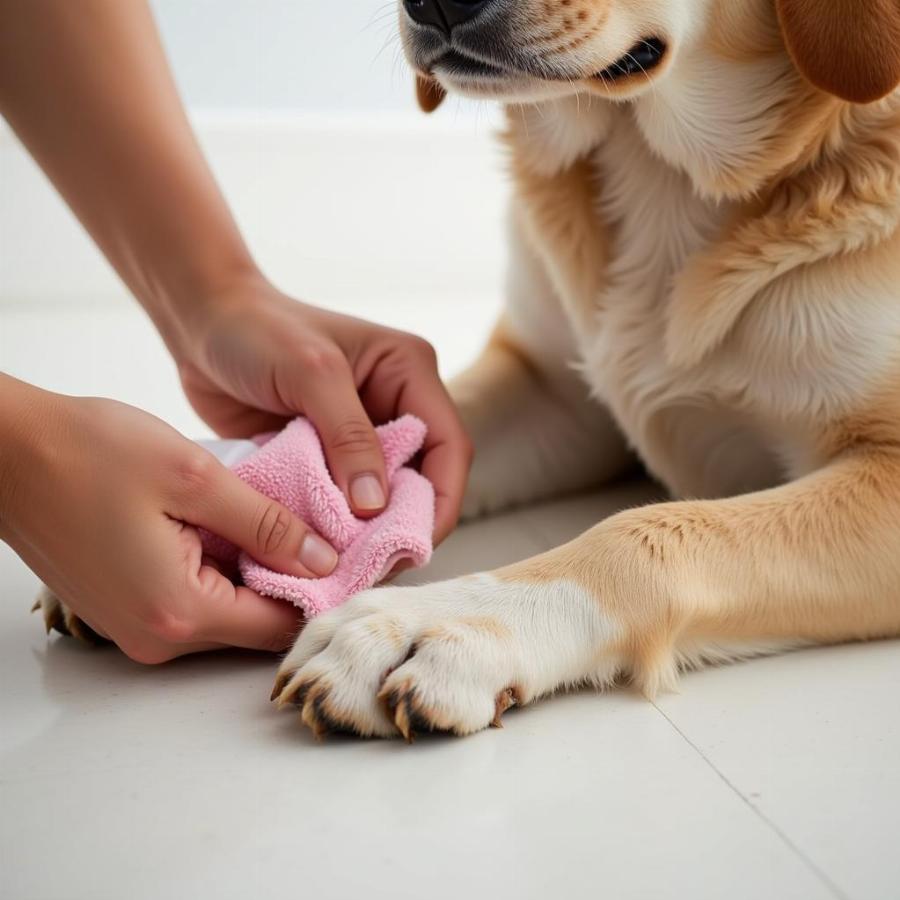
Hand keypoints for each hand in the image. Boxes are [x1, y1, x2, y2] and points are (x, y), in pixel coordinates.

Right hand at [1, 381, 338, 662]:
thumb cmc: (90, 452)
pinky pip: (192, 599)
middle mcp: (157, 635)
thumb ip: (266, 525)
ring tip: (278, 520)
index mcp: (178, 610)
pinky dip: (218, 569)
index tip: (351, 555)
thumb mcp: (196, 478)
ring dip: (254, 571)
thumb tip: (324, 560)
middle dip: (290, 580)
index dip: (322, 591)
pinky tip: (228, 526)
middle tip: (321, 529)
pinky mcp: (124, 607)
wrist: (7, 452)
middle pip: (253, 623)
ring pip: (225, 610)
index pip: (279, 624)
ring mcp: (135, 626)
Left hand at [175, 273, 471, 542]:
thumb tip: (376, 507)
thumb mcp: (311, 374)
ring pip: (385, 495)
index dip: (440, 499)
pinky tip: (322, 551)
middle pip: (423, 477)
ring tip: (349, 568)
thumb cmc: (256, 330)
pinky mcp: (328, 455)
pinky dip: (338, 526)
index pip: (448, 445)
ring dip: (371, 532)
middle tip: (378, 566)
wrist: (200, 323)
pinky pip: (345, 499)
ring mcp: (361, 433)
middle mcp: (395, 404)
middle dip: (406, 523)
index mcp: (409, 371)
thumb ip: (348, 436)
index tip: (413, 543)